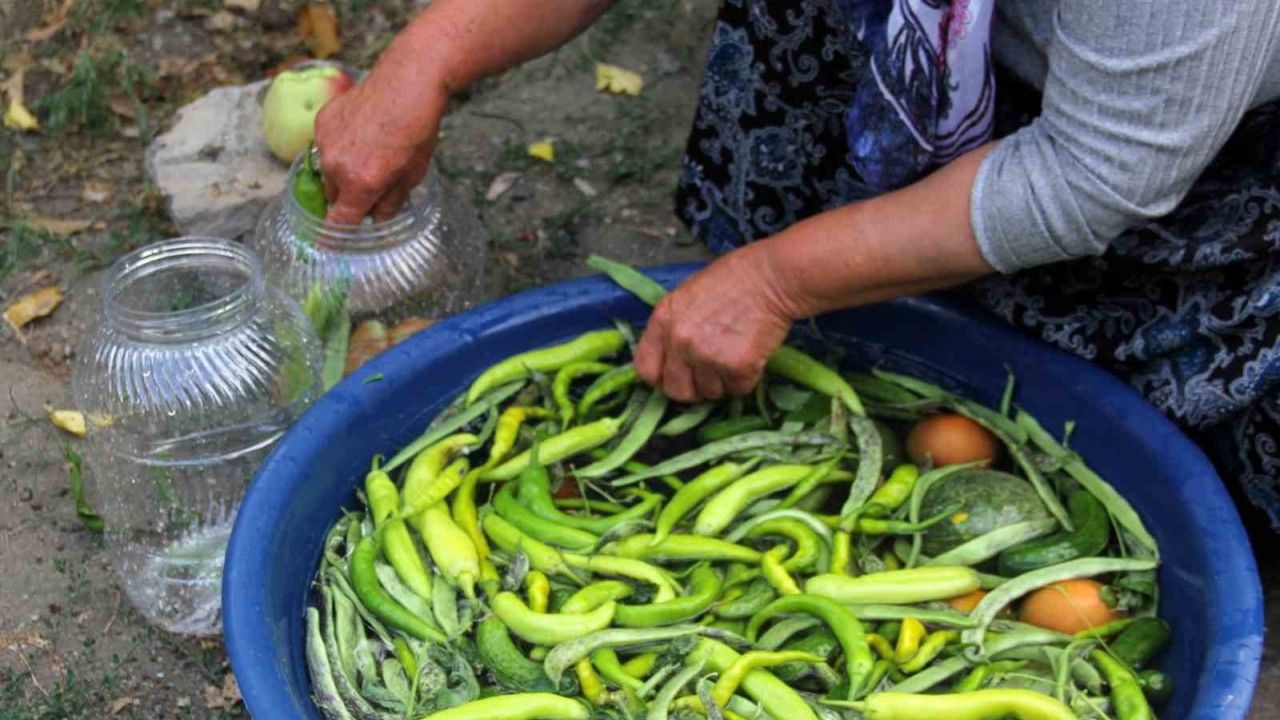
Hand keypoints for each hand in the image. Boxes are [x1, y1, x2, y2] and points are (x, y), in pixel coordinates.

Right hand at [313, 57, 448, 224]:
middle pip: (334, 198)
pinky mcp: (322, 122)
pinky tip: (362, 132)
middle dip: (350, 197)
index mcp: (361, 184)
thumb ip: (390, 203)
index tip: (326, 250)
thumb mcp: (412, 174)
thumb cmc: (417, 130)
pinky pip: (325, 146)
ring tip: (371, 152)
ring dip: (343, 172)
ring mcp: (325, 142)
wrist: (407, 82)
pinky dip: (339, 146)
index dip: (333, 240)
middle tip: (374, 183)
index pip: (338, 223)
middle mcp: (336, 166)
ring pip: (327, 172)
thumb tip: (376, 221)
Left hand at [634, 244, 799, 402]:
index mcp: (663, 320)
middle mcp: (680, 341)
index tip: (675, 376)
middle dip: (694, 388)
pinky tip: (751, 354)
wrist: (773, 277)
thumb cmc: (733, 279)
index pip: (645, 369)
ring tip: (734, 354)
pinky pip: (738, 389)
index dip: (661, 378)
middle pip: (676, 391)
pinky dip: (746, 378)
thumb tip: (670, 359)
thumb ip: (672, 327)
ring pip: (710, 393)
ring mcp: (707, 355)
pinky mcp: (737, 366)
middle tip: (710, 373)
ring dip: (722, 381)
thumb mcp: (686, 296)